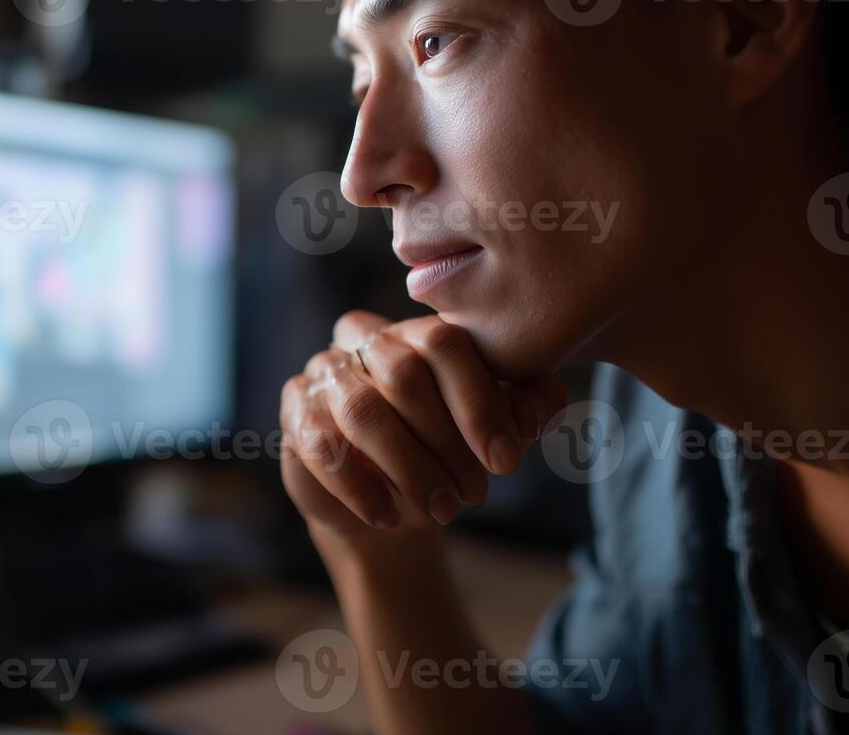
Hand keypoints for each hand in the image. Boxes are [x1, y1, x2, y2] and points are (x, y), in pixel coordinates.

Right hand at [278, 311, 566, 543]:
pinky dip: (359, 487)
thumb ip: (522, 411)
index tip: (506, 461)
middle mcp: (366, 340)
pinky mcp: (296, 414)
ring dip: (409, 467)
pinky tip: (388, 516)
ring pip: (362, 410)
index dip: (478, 401)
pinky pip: (321, 445)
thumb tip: (551, 394)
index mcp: (418, 331)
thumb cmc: (447, 458)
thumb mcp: (492, 439)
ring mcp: (324, 374)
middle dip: (446, 442)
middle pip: (404, 372)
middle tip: (477, 494)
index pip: (445, 342)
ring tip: (441, 510)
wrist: (390, 508)